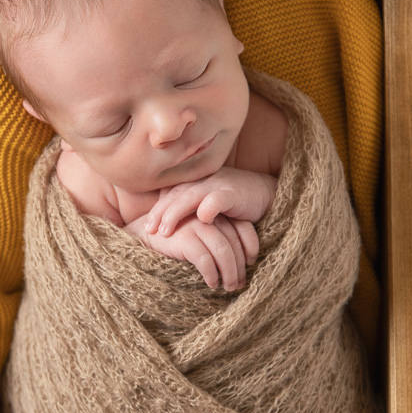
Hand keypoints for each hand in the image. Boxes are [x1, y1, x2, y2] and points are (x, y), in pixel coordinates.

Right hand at [128, 213, 258, 290]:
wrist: (144, 235)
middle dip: (239, 266)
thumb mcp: (202, 235)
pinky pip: (205, 259)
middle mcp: (209, 216)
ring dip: (229, 273)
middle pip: (234, 243)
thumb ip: (219, 239)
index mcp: (216, 211)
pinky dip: (212, 274)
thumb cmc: (177, 240)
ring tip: (229, 287)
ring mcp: (196, 225)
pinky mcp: (184, 238)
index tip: (251, 265)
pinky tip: (212, 283)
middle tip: (239, 284)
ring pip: (223, 251)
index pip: (244, 228)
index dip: (251, 248)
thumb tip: (242, 264)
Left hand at [146, 168, 276, 237]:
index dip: (156, 210)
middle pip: (175, 195)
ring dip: (176, 212)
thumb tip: (166, 222)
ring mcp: (218, 185)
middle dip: (160, 213)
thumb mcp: (208, 202)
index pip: (169, 195)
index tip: (145, 227)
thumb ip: (190, 206)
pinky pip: (218, 199)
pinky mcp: (234, 193)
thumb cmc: (234, 202)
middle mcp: (203, 181)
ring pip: (191, 196)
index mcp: (194, 183)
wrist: (266, 194)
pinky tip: (202, 220)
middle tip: (149, 231)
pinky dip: (209, 208)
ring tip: (165, 231)